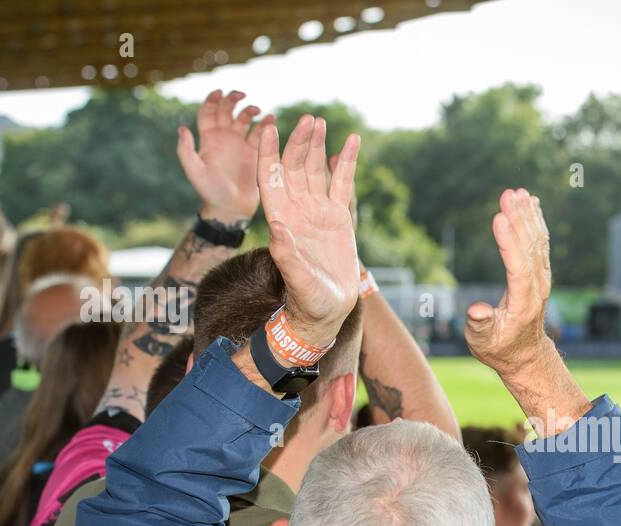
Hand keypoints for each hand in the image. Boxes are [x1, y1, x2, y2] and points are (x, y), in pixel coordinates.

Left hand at [178, 90, 271, 224]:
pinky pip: (260, 134)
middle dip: (232, 100)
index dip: (212, 100)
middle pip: (226, 111)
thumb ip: (186, 151)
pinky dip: (265, 125)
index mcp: (208, 139)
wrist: (231, 209)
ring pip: (244, 119)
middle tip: (241, 95)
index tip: (220, 93)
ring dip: (250, 111)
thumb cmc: (210, 192)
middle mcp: (223, 138)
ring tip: (257, 111)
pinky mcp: (254, 153)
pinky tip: (271, 120)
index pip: (208, 112)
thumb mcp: (194, 172)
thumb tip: (182, 128)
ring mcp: (239, 145)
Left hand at [256, 115, 360, 339]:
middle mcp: (297, 211)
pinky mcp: (338, 217)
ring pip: (315, 170)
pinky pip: (341, 183)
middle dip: (298, 142)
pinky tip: (351, 141)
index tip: (268, 127)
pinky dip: (345, 162)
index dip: (268, 152)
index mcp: (282, 220)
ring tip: (320, 122)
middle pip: (293, 167)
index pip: (271, 178)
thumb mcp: (297, 280)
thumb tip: (278, 230)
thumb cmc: (308, 301)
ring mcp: (317, 212)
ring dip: (316, 146)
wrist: (327, 311)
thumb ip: (287, 256)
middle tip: (308, 120)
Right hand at [465, 189, 551, 373]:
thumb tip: (477, 310)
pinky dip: (536, 221)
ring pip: (537, 242)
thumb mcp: (482, 343)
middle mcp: (537, 287)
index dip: (509, 242)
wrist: (525, 354)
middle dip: (519, 219)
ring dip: (528, 215)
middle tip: (508, 194)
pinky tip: (531, 202)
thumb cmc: (499, 348)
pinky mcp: (541, 273)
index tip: (499, 218)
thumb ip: (479, 325)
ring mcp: (542, 279)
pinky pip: (540, 242)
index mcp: (523, 303)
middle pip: (529, 248)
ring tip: (518, 193)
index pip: (518, 267)